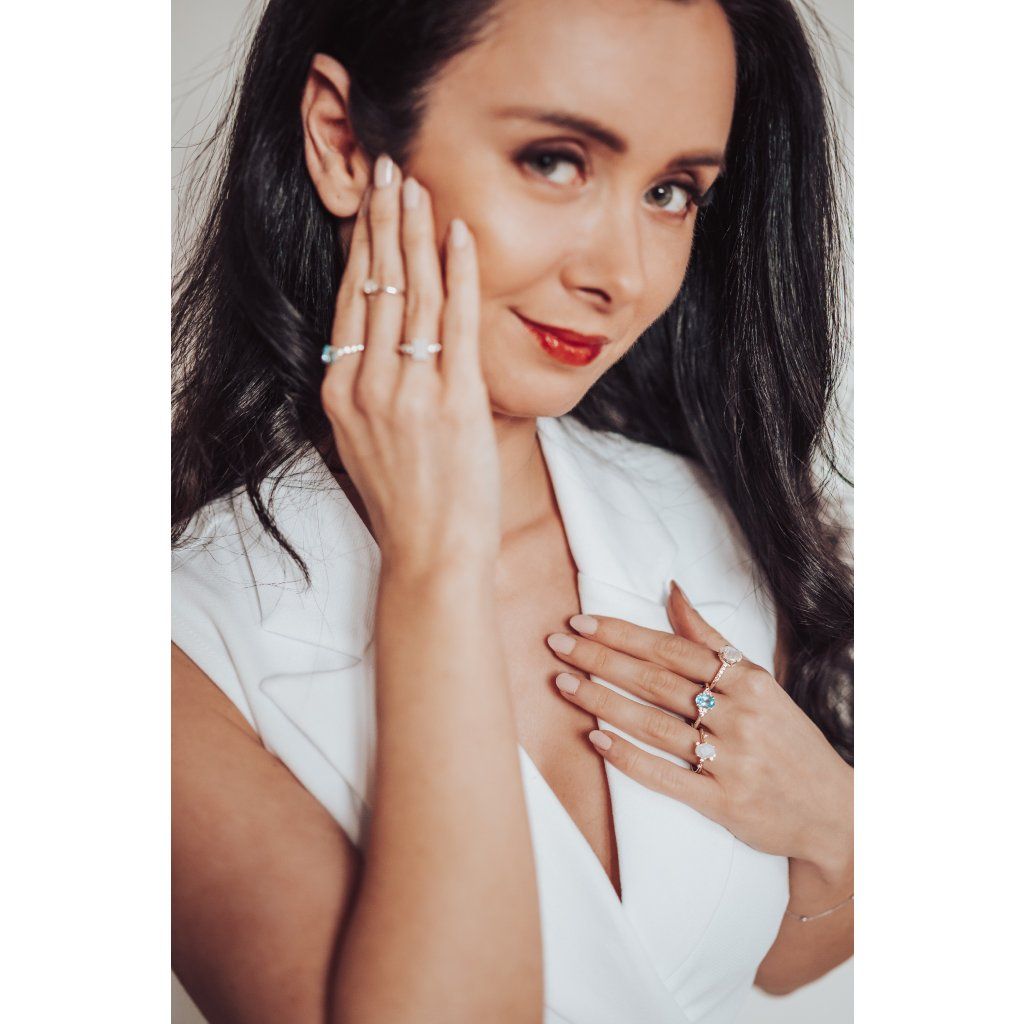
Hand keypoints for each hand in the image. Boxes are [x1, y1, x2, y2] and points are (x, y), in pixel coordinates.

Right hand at [320, 156, 500, 570]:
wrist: (430, 554)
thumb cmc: (404, 502)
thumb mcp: (363, 442)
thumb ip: (366, 389)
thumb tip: (377, 342)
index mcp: (340, 392)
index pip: (350, 301)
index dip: (362, 248)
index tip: (368, 207)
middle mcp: (367, 385)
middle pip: (375, 285)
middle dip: (383, 221)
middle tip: (389, 169)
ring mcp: (409, 392)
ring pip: (412, 293)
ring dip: (417, 233)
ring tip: (419, 187)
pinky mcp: (454, 400)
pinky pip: (455, 322)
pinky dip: (460, 274)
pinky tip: (462, 235)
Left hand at [547, 583, 852, 875]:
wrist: (834, 810)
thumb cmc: (787, 739)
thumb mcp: (759, 681)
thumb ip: (711, 639)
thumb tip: (671, 590)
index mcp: (747, 681)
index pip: (671, 649)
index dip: (622, 634)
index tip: (581, 621)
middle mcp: (739, 716)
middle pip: (656, 682)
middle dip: (601, 659)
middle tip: (557, 645)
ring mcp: (731, 761)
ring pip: (654, 724)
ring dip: (603, 701)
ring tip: (565, 684)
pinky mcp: (723, 803)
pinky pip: (665, 776)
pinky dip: (629, 756)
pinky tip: (596, 738)